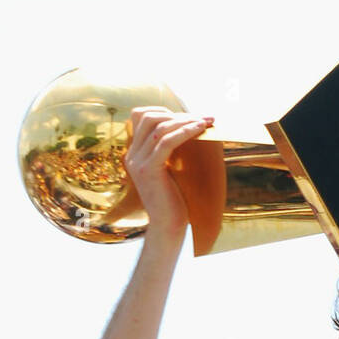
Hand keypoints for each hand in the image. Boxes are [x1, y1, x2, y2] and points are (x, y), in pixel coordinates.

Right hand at [125, 108, 212, 241]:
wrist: (168, 227)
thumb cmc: (174, 201)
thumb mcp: (168, 171)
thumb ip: (169, 151)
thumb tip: (188, 127)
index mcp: (135, 153)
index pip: (141, 116)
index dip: (165, 111)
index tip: (188, 116)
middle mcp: (132, 155)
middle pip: (148, 116)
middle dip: (177, 113)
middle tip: (201, 118)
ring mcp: (138, 162)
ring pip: (158, 127)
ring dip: (185, 120)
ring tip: (206, 121)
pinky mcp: (149, 170)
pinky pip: (166, 142)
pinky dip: (185, 131)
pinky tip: (201, 129)